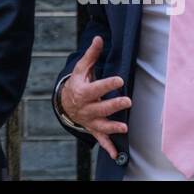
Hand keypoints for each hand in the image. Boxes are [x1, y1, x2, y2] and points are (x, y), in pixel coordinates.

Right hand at [58, 36, 129, 159]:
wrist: (65, 103)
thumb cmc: (78, 83)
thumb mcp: (82, 69)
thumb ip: (92, 55)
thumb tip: (99, 38)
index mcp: (83, 91)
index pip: (96, 87)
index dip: (108, 84)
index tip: (120, 80)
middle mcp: (86, 108)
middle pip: (100, 107)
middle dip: (113, 105)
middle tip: (127, 101)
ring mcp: (90, 120)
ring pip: (102, 124)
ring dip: (113, 127)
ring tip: (124, 127)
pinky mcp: (94, 129)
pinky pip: (101, 140)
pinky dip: (108, 148)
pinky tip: (117, 155)